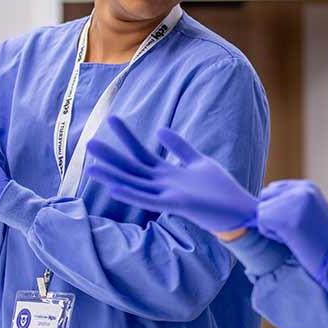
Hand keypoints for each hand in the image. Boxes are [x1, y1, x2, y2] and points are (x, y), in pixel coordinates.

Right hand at [85, 117, 257, 232]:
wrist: (238, 211)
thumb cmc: (219, 189)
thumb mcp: (198, 162)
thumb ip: (179, 147)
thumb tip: (159, 130)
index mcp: (168, 174)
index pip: (141, 153)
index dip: (127, 136)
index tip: (112, 117)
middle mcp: (163, 185)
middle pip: (132, 168)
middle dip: (112, 156)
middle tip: (89, 142)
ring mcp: (168, 195)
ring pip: (135, 185)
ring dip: (114, 177)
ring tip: (92, 168)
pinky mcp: (177, 205)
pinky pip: (150, 201)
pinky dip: (133, 195)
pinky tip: (115, 189)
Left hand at [257, 181, 327, 290]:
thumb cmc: (325, 243)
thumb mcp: (312, 212)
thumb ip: (292, 203)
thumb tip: (264, 204)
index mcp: (308, 187)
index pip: (274, 188)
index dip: (276, 208)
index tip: (294, 224)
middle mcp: (301, 189)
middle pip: (265, 196)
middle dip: (272, 214)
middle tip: (293, 230)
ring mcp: (294, 201)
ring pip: (262, 210)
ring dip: (272, 227)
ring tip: (294, 236)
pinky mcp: (286, 216)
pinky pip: (262, 222)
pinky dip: (271, 235)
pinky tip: (292, 240)